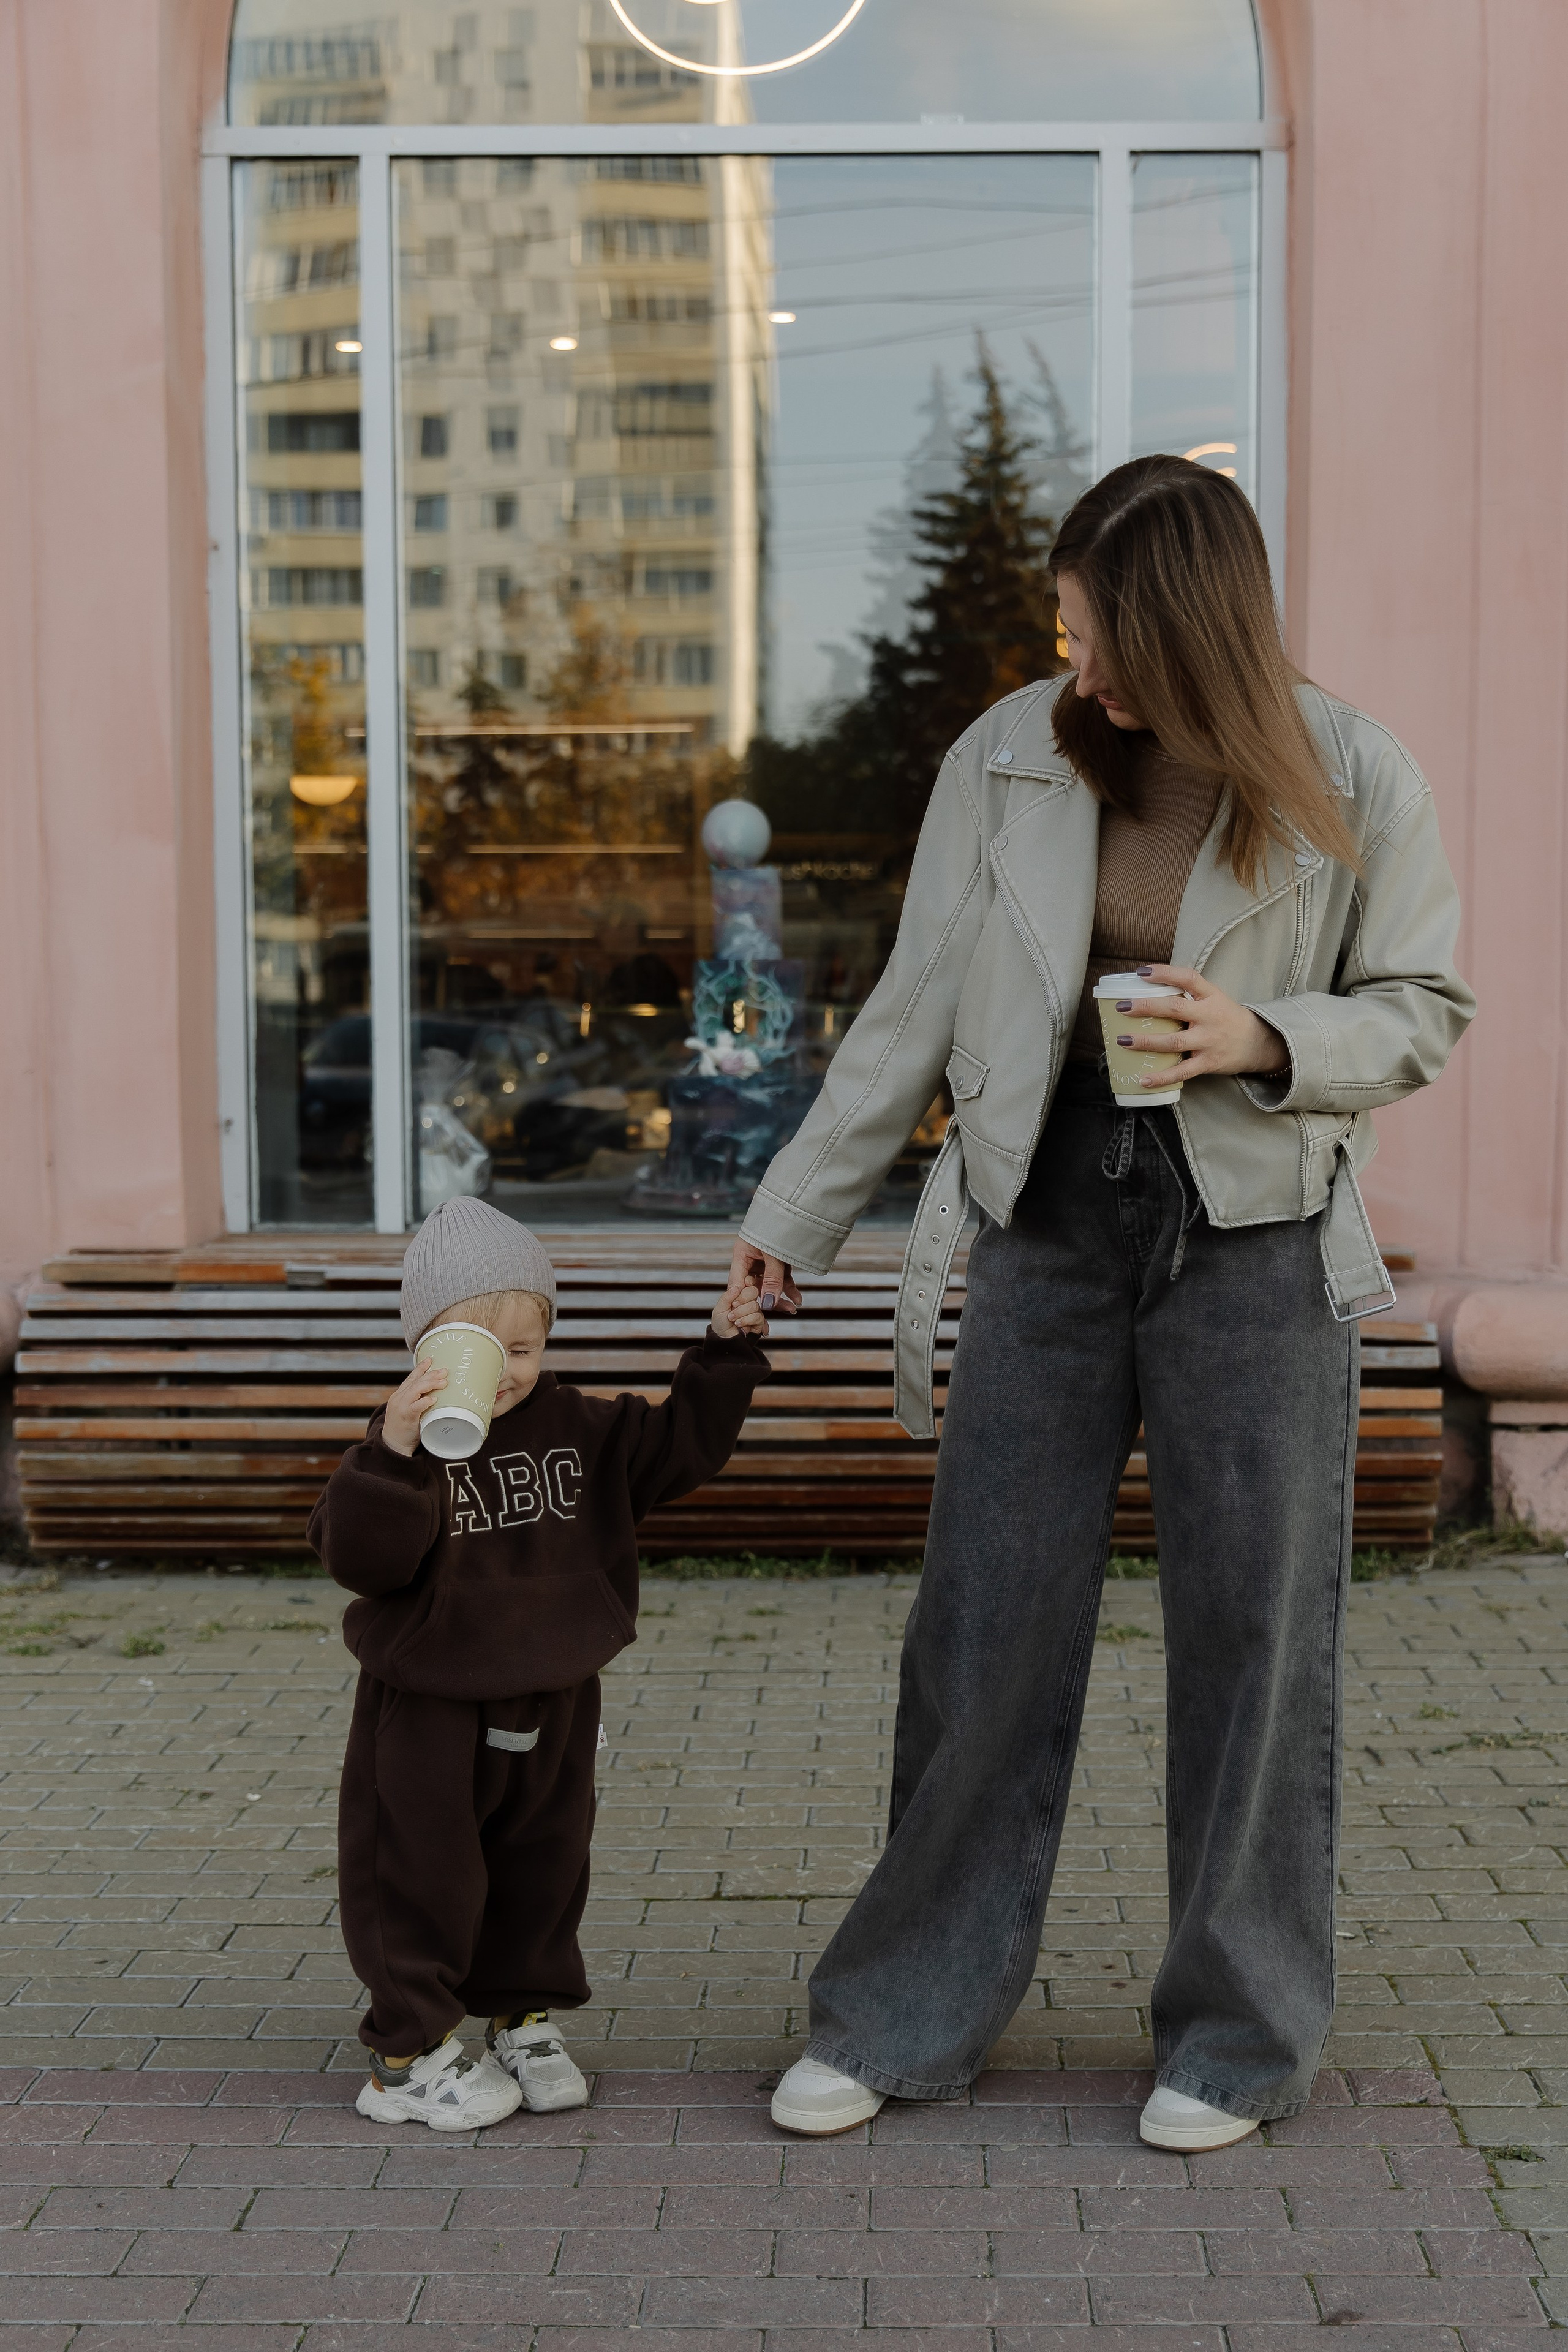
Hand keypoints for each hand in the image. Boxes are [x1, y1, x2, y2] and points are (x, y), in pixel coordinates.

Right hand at [382, 1356, 447, 1456]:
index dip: (420, 1368)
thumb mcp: (408, 1410)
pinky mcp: (405, 1418)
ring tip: (444, 1382)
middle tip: (445, 1371)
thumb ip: (417, 1401)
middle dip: (431, 1374)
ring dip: (431, 1384)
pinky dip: (425, 1402)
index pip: (411, 1378)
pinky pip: (415, 1407)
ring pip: (415, 1390)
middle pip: (416, 1382)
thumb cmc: (404, 1428)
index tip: (430, 1359)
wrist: (392, 1445)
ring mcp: (401, 1407)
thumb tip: (434, 1394)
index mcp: (399, 1395)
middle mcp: (398, 1398)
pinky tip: (433, 1399)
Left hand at [712, 1281, 768, 1340]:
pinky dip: (746, 1320)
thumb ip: (727, 1297)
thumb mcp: (719, 1308)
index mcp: (739, 1295)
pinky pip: (758, 1317)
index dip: (746, 1283)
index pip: (748, 1283)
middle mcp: (748, 1301)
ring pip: (755, 1305)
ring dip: (741, 1313)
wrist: (724, 1340)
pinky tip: (740, 1325)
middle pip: (753, 1291)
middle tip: (733, 1307)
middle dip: (741, 1300)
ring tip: (733, 1320)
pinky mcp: (759, 1322)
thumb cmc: (721, 1324)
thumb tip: (736, 1288)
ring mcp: (754, 1311)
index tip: (740, 1287)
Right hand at [726, 1235, 801, 1317]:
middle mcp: (750, 1259)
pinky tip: (798, 1299)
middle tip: (772, 1318)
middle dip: (766, 1302)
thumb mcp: (775, 1255)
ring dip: (781, 1296)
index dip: (742, 1301)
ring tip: (793, 1309)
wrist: (796, 1210)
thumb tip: (769, 1305)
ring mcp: (764, 1261)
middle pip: (754, 1286)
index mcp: (741, 1255)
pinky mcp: (777, 1262)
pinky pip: (781, 1278)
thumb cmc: (780, 1227)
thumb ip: (773, 1279)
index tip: (748, 1317)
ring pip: (769, 1284)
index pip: (738, 1284)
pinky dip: (789, 1288)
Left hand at [1114, 965, 1290, 1084]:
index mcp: (1211, 996)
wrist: (1258, 1043)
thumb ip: (1188, 994)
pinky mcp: (1208, 1063)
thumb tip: (1148, 988)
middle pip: (1176, 1009)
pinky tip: (1143, 1079)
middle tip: (1123, 1007)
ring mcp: (1209, 1041)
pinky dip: (1162, 1077)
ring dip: (1147, 1042)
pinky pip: (1182, 1072)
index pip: (1188, 978)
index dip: (1165, 973)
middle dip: (1147, 1007)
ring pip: (1175, 1042)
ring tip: (1123, 1041)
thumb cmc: (1227, 1018)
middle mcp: (1210, 1016)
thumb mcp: (1213, 999)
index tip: (1142, 972)